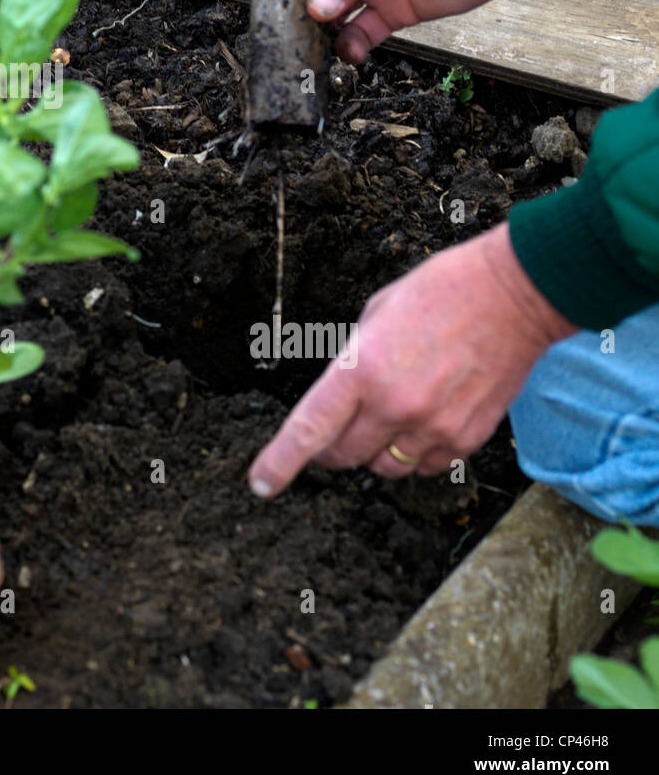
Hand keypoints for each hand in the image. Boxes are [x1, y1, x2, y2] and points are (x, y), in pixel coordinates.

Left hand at [247, 225, 578, 496]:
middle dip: (331, 449)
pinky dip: (416, 454)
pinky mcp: (466, 438)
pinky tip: (424, 420)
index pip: (309, 429)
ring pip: (385, 468)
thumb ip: (355, 359)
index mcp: (361, 369)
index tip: (260, 484)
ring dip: (376, 452)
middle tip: (336, 430)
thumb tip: (345, 393)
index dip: (279, 462)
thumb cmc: (441, 290)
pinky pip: (426, 466)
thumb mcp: (376, 313)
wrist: (513, 296)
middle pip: (344, 456)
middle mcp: (393, 405)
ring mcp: (432, 426)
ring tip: (390, 415)